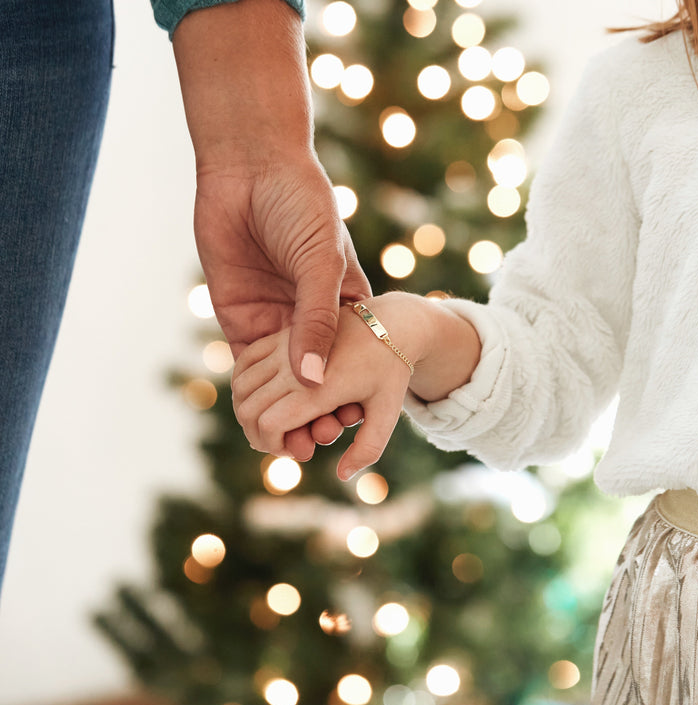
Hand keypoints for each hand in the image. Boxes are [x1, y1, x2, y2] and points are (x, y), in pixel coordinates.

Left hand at [172, 0, 370, 456]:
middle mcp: (310, 317)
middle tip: (320, 442)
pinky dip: (256, 394)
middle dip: (320, 410)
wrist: (250, 167)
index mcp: (342, 304)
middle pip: (318, 375)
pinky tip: (263, 419)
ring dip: (290, 411)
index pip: (354, 358)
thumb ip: (316, 321)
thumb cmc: (300, 204)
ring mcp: (276, 319)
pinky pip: (250, 364)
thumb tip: (313, 381)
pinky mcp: (242, 318)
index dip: (354, 390)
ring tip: (295, 443)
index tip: (352, 421)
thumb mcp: (319, 262)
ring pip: (284, 378)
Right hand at [232, 298, 421, 479]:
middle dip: (257, 435)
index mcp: (321, 388)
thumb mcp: (387, 412)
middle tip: (277, 443)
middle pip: (248, 410)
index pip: (269, 424)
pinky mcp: (281, 334)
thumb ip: (367, 449)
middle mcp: (296, 366)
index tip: (292, 450)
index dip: (272, 445)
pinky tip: (260, 397)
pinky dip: (244, 384)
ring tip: (267, 423)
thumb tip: (341, 476)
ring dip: (247, 411)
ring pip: (241, 387)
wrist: (389, 322)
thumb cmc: (391, 371)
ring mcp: (286, 346)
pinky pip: (245, 362)